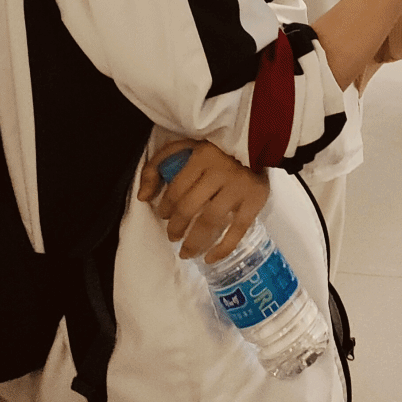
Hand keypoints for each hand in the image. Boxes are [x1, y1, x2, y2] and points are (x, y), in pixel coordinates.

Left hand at [137, 139, 270, 262]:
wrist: (257, 143)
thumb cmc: (215, 149)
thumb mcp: (182, 147)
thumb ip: (157, 167)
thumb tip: (143, 197)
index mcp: (202, 157)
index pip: (176, 190)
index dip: (165, 207)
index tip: (164, 215)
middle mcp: (221, 171)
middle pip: (190, 207)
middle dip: (176, 228)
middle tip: (173, 236)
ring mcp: (239, 187)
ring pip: (211, 221)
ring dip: (194, 242)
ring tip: (187, 252)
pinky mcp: (256, 199)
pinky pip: (238, 229)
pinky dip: (224, 248)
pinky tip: (211, 258)